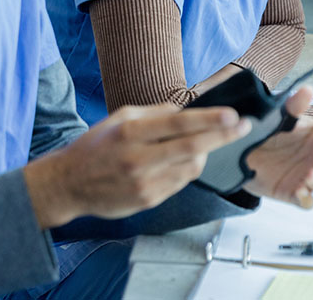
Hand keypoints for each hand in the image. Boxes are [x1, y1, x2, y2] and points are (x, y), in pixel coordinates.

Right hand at [24, 103, 250, 227]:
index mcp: (130, 131)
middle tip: (243, 125)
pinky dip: (186, 169)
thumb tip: (186, 110)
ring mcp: (144, 183)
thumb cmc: (95, 146)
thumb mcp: (119, 118)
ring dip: (204, 153)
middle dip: (223, 136)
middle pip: (192, 147)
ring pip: (191, 167)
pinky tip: (181, 160)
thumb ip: (154, 113)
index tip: (232, 115)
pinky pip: (180, 183)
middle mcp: (138, 158)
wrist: (69, 184)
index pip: (179, 124)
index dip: (210, 120)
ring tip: (204, 143)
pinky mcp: (147, 201)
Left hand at [244, 87, 312, 207]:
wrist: (242, 148)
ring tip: (308, 175)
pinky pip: (308, 202)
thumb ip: (294, 105)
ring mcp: (307, 177)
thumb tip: (308, 89)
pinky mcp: (293, 193)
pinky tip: (299, 191)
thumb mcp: (279, 116)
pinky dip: (307, 199)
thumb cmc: (267, 129)